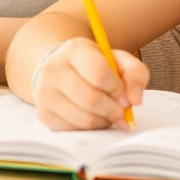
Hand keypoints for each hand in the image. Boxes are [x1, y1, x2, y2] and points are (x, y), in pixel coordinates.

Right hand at [30, 37, 146, 130]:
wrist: (59, 68)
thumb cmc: (94, 65)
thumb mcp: (117, 59)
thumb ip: (135, 74)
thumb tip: (134, 101)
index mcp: (74, 50)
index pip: (99, 74)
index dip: (117, 89)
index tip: (124, 95)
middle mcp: (54, 69)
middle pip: (91, 100)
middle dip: (114, 110)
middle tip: (121, 110)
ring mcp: (45, 93)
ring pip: (84, 119)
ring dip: (104, 121)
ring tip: (108, 112)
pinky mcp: (44, 114)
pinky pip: (75, 130)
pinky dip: (91, 128)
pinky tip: (93, 116)